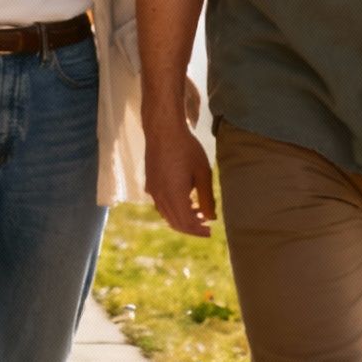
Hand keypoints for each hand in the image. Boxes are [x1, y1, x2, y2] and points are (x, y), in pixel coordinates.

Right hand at [144, 119, 215, 236]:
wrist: (163, 129)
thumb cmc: (186, 148)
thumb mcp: (203, 173)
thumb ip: (207, 198)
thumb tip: (211, 218)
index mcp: (174, 195)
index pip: (186, 223)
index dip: (199, 231)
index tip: (210, 231)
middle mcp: (160, 196)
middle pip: (175, 222)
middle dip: (191, 228)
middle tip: (206, 226)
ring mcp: (152, 190)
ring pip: (166, 214)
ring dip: (182, 218)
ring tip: (198, 213)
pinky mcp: (150, 183)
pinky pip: (161, 204)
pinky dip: (173, 209)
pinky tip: (185, 201)